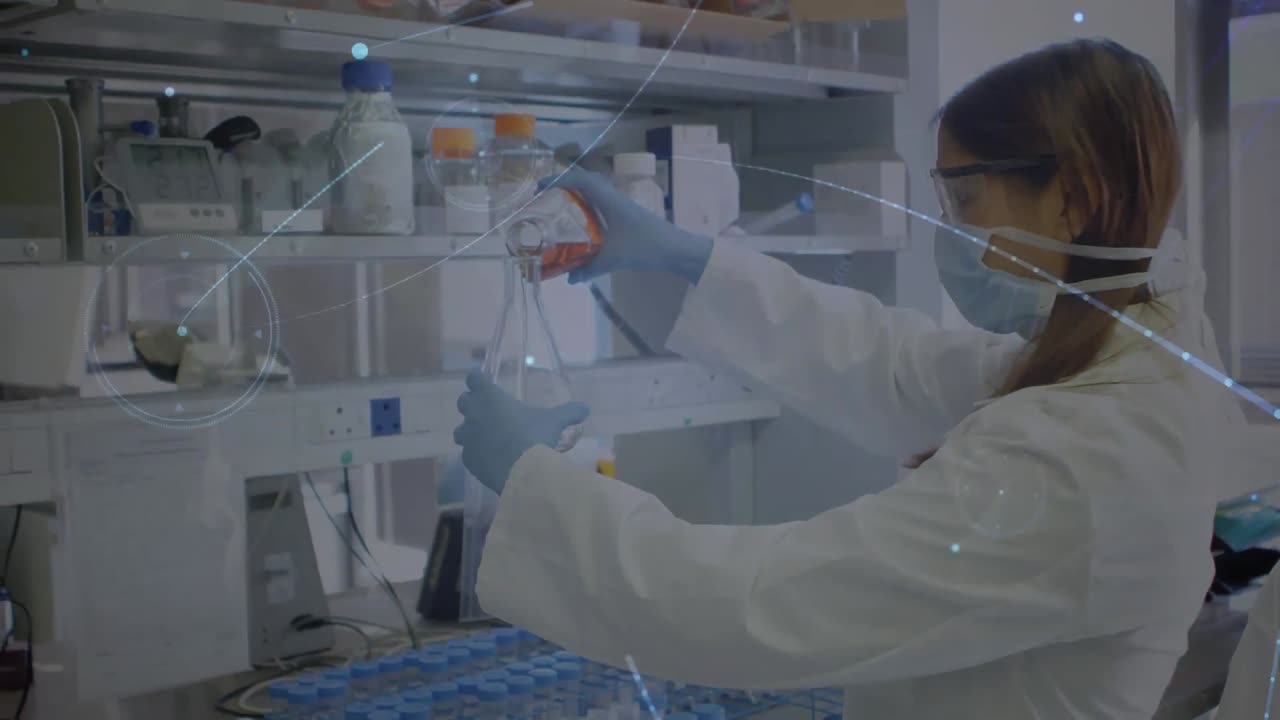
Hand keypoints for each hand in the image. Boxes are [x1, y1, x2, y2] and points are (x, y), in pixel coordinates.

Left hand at [453, 371, 590, 494]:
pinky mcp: (468, 459)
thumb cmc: (535, 436)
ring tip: (487, 438)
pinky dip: (476, 454)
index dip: (478, 380)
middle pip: (463, 401)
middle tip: (488, 411)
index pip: (474, 378)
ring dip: (470, 431)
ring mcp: (468, 438)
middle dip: (472, 405)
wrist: (521, 471)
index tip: (484, 383)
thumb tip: (585, 409)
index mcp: (491, 397)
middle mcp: (474, 414)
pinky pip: (467, 453)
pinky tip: (490, 460)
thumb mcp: (554, 421)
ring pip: (460, 430)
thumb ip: (569, 412)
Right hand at [540, 167, 712, 284]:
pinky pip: (602, 209)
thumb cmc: (646, 247)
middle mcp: (615, 199)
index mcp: (610, 200)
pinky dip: (588, 213)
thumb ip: (589, 269)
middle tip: (545, 200)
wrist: (678, 250)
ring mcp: (622, 208)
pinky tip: (581, 229)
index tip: (540, 187)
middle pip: (586, 185)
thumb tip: (569, 279)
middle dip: (564, 189)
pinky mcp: (627, 218)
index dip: (560, 180)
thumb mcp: (614, 259)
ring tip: (557, 212)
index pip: (582, 180)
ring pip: (594, 197)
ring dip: (576, 200)